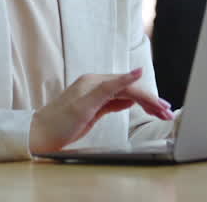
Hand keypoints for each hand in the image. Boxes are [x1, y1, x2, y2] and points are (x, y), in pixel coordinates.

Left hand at [29, 68, 172, 153]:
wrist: (39, 135)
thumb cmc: (59, 122)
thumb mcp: (87, 105)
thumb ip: (113, 88)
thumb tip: (136, 71)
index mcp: (96, 81)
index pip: (129, 87)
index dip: (148, 97)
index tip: (163, 108)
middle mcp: (96, 85)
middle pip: (130, 90)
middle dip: (150, 100)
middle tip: (167, 113)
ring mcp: (95, 95)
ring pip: (125, 95)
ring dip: (143, 103)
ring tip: (159, 112)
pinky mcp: (94, 106)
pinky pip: (117, 101)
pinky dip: (131, 104)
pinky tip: (138, 107)